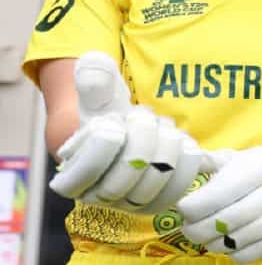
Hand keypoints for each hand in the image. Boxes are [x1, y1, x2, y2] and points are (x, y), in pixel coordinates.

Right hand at [49, 52, 209, 213]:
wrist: (128, 135)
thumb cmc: (107, 114)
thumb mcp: (97, 95)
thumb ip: (93, 79)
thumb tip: (93, 61)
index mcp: (72, 175)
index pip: (87, 168)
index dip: (105, 140)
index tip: (114, 120)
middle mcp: (99, 197)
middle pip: (128, 172)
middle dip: (143, 135)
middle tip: (145, 117)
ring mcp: (130, 204)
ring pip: (156, 180)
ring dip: (166, 145)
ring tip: (163, 128)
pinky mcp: (159, 202)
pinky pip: (178, 188)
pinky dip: (186, 162)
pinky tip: (184, 143)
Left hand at [177, 131, 261, 263]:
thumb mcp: (251, 154)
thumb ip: (218, 163)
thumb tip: (184, 166)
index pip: (233, 185)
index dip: (205, 202)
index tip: (185, 209)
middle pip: (243, 211)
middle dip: (210, 226)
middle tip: (190, 231)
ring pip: (259, 230)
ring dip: (227, 242)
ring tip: (208, 243)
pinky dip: (251, 252)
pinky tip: (233, 254)